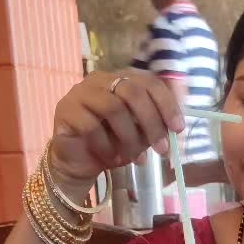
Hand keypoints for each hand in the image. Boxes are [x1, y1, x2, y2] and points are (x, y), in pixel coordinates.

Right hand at [50, 71, 184, 193]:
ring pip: (113, 108)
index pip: (149, 82)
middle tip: (161, 149)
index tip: (178, 129)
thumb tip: (178, 123)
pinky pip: (91, 126)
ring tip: (136, 159)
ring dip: (129, 138)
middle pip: (132, 92)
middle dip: (152, 122)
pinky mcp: (65, 110)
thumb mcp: (141, 133)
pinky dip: (107, 146)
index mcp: (121, 80)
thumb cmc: (113, 144)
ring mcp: (80, 92)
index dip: (166, 104)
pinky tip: (113, 159)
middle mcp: (100, 80)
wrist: (80, 163)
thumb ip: (157, 122)